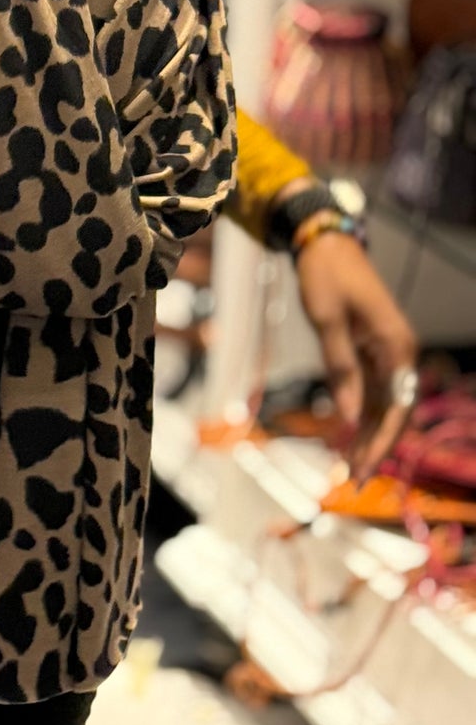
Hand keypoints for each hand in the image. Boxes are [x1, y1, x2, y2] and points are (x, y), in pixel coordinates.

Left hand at [294, 232, 418, 480]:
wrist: (325, 244)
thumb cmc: (325, 276)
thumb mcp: (327, 321)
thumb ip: (340, 368)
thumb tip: (352, 418)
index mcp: (397, 346)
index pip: (397, 408)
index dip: (381, 443)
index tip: (363, 470)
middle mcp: (399, 353)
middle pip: (394, 412)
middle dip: (375, 447)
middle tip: (352, 480)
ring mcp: (386, 352)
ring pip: (383, 404)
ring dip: (368, 435)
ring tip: (348, 467)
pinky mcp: (371, 349)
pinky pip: (371, 389)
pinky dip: (360, 414)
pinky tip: (346, 436)